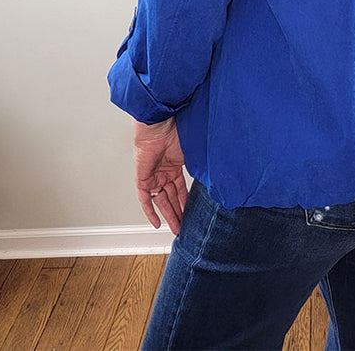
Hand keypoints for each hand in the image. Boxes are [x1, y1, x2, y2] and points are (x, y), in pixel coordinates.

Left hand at [133, 116, 187, 235]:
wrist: (160, 125)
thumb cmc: (176, 132)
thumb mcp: (191, 155)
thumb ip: (197, 168)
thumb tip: (212, 179)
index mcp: (174, 166)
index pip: (181, 189)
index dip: (186, 201)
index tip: (193, 212)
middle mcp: (163, 172)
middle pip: (171, 197)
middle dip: (179, 212)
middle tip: (185, 226)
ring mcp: (153, 176)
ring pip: (161, 201)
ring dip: (169, 215)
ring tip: (177, 228)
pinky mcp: (142, 179)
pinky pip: (145, 199)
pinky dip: (150, 211)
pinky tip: (157, 223)